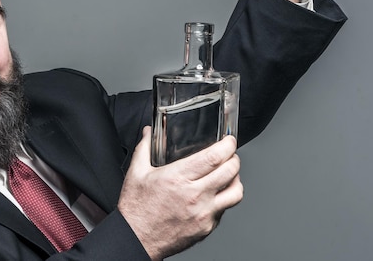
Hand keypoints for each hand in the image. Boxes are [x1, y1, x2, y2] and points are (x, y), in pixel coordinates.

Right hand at [118, 127, 242, 260]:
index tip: (229, 140)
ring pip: (235, 193)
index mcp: (178, 178)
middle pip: (230, 171)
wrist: (136, 240)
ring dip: (235, 180)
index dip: (227, 145)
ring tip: (229, 175)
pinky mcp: (206, 228)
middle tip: (230, 154)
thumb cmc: (136, 210)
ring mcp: (203, 213)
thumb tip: (148, 132)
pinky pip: (224, 210)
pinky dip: (224, 199)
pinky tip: (214, 194)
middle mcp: (194, 195)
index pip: (214, 157)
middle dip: (234, 158)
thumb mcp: (136, 173)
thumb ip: (144, 148)